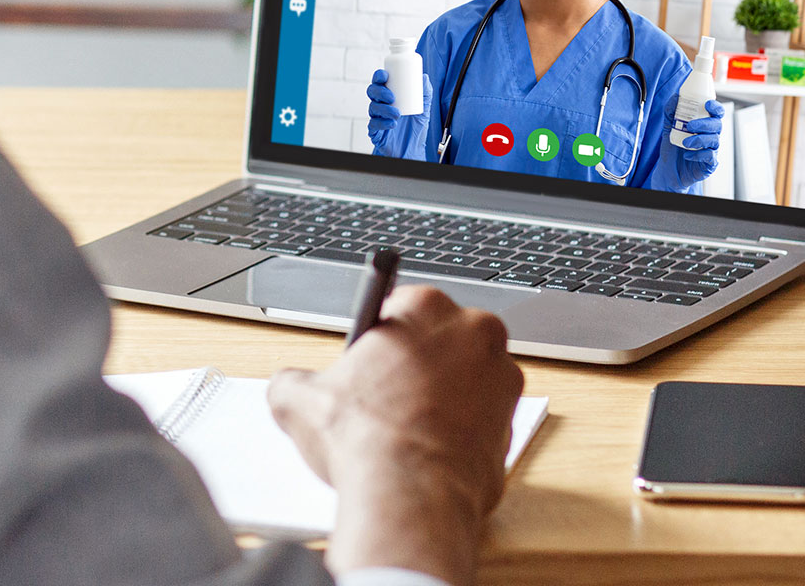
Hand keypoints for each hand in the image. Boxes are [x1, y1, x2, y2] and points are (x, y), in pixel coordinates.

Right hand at [267, 286, 523, 583]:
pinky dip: (462, 432)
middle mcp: (475, 331)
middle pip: (441, 339)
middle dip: (419, 364)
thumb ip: (294, 381)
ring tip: (407, 430)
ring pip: (467, 379)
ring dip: (445, 397)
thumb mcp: (299, 400)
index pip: (403, 307)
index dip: (382, 339)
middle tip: (386, 397)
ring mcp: (502, 377)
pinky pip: (483, 419)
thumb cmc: (366, 440)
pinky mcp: (515, 421)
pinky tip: (430, 451)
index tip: (373, 359)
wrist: (409, 497)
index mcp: (425, 307)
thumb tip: (289, 388)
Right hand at [367, 69, 432, 155]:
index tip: (385, 75)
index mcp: (389, 96)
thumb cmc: (415, 127)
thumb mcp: (424, 108)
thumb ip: (425, 92)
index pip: (379, 82)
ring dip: (384, 109)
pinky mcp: (375, 131)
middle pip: (372, 92)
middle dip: (380, 92)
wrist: (413, 148)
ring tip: (397, 114)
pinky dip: (382, 123)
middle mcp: (380, 105)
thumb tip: (424, 77)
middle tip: (392, 97)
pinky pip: (373, 124)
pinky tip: (392, 123)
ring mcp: (377, 117)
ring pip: (373, 108)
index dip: (378, 76)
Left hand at [646, 93, 724, 191]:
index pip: (716, 113)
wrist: (668, 171)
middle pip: (717, 124)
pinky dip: (699, 154)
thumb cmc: (672, 148)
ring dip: (699, 139)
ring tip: (685, 143)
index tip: (707, 104)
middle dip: (705, 123)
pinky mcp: (710, 163)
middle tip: (690, 125)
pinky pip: (710, 156)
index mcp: (704, 125)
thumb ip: (671, 112)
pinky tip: (688, 155)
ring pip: (714, 140)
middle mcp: (711, 136)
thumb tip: (675, 97)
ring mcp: (712, 149)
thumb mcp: (669, 127)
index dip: (716, 107)